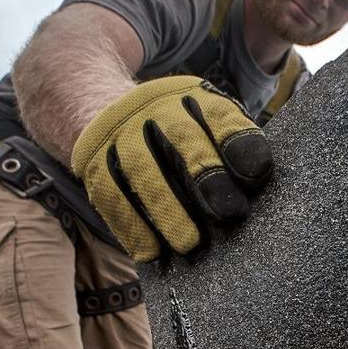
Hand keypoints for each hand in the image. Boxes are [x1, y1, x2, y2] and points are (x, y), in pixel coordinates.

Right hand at [71, 76, 271, 260]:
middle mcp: (155, 106)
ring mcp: (120, 130)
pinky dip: (131, 225)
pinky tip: (151, 251)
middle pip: (182, 137)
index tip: (256, 175)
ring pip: (141, 168)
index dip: (239, 143)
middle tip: (229, 214)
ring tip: (188, 243)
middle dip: (207, 176)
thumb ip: (231, 152)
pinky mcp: (92, 159)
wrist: (106, 109)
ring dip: (166, 208)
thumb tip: (253, 193)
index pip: (219, 114)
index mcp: (193, 97)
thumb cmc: (179, 136)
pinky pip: (109, 194)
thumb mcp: (206, 128)